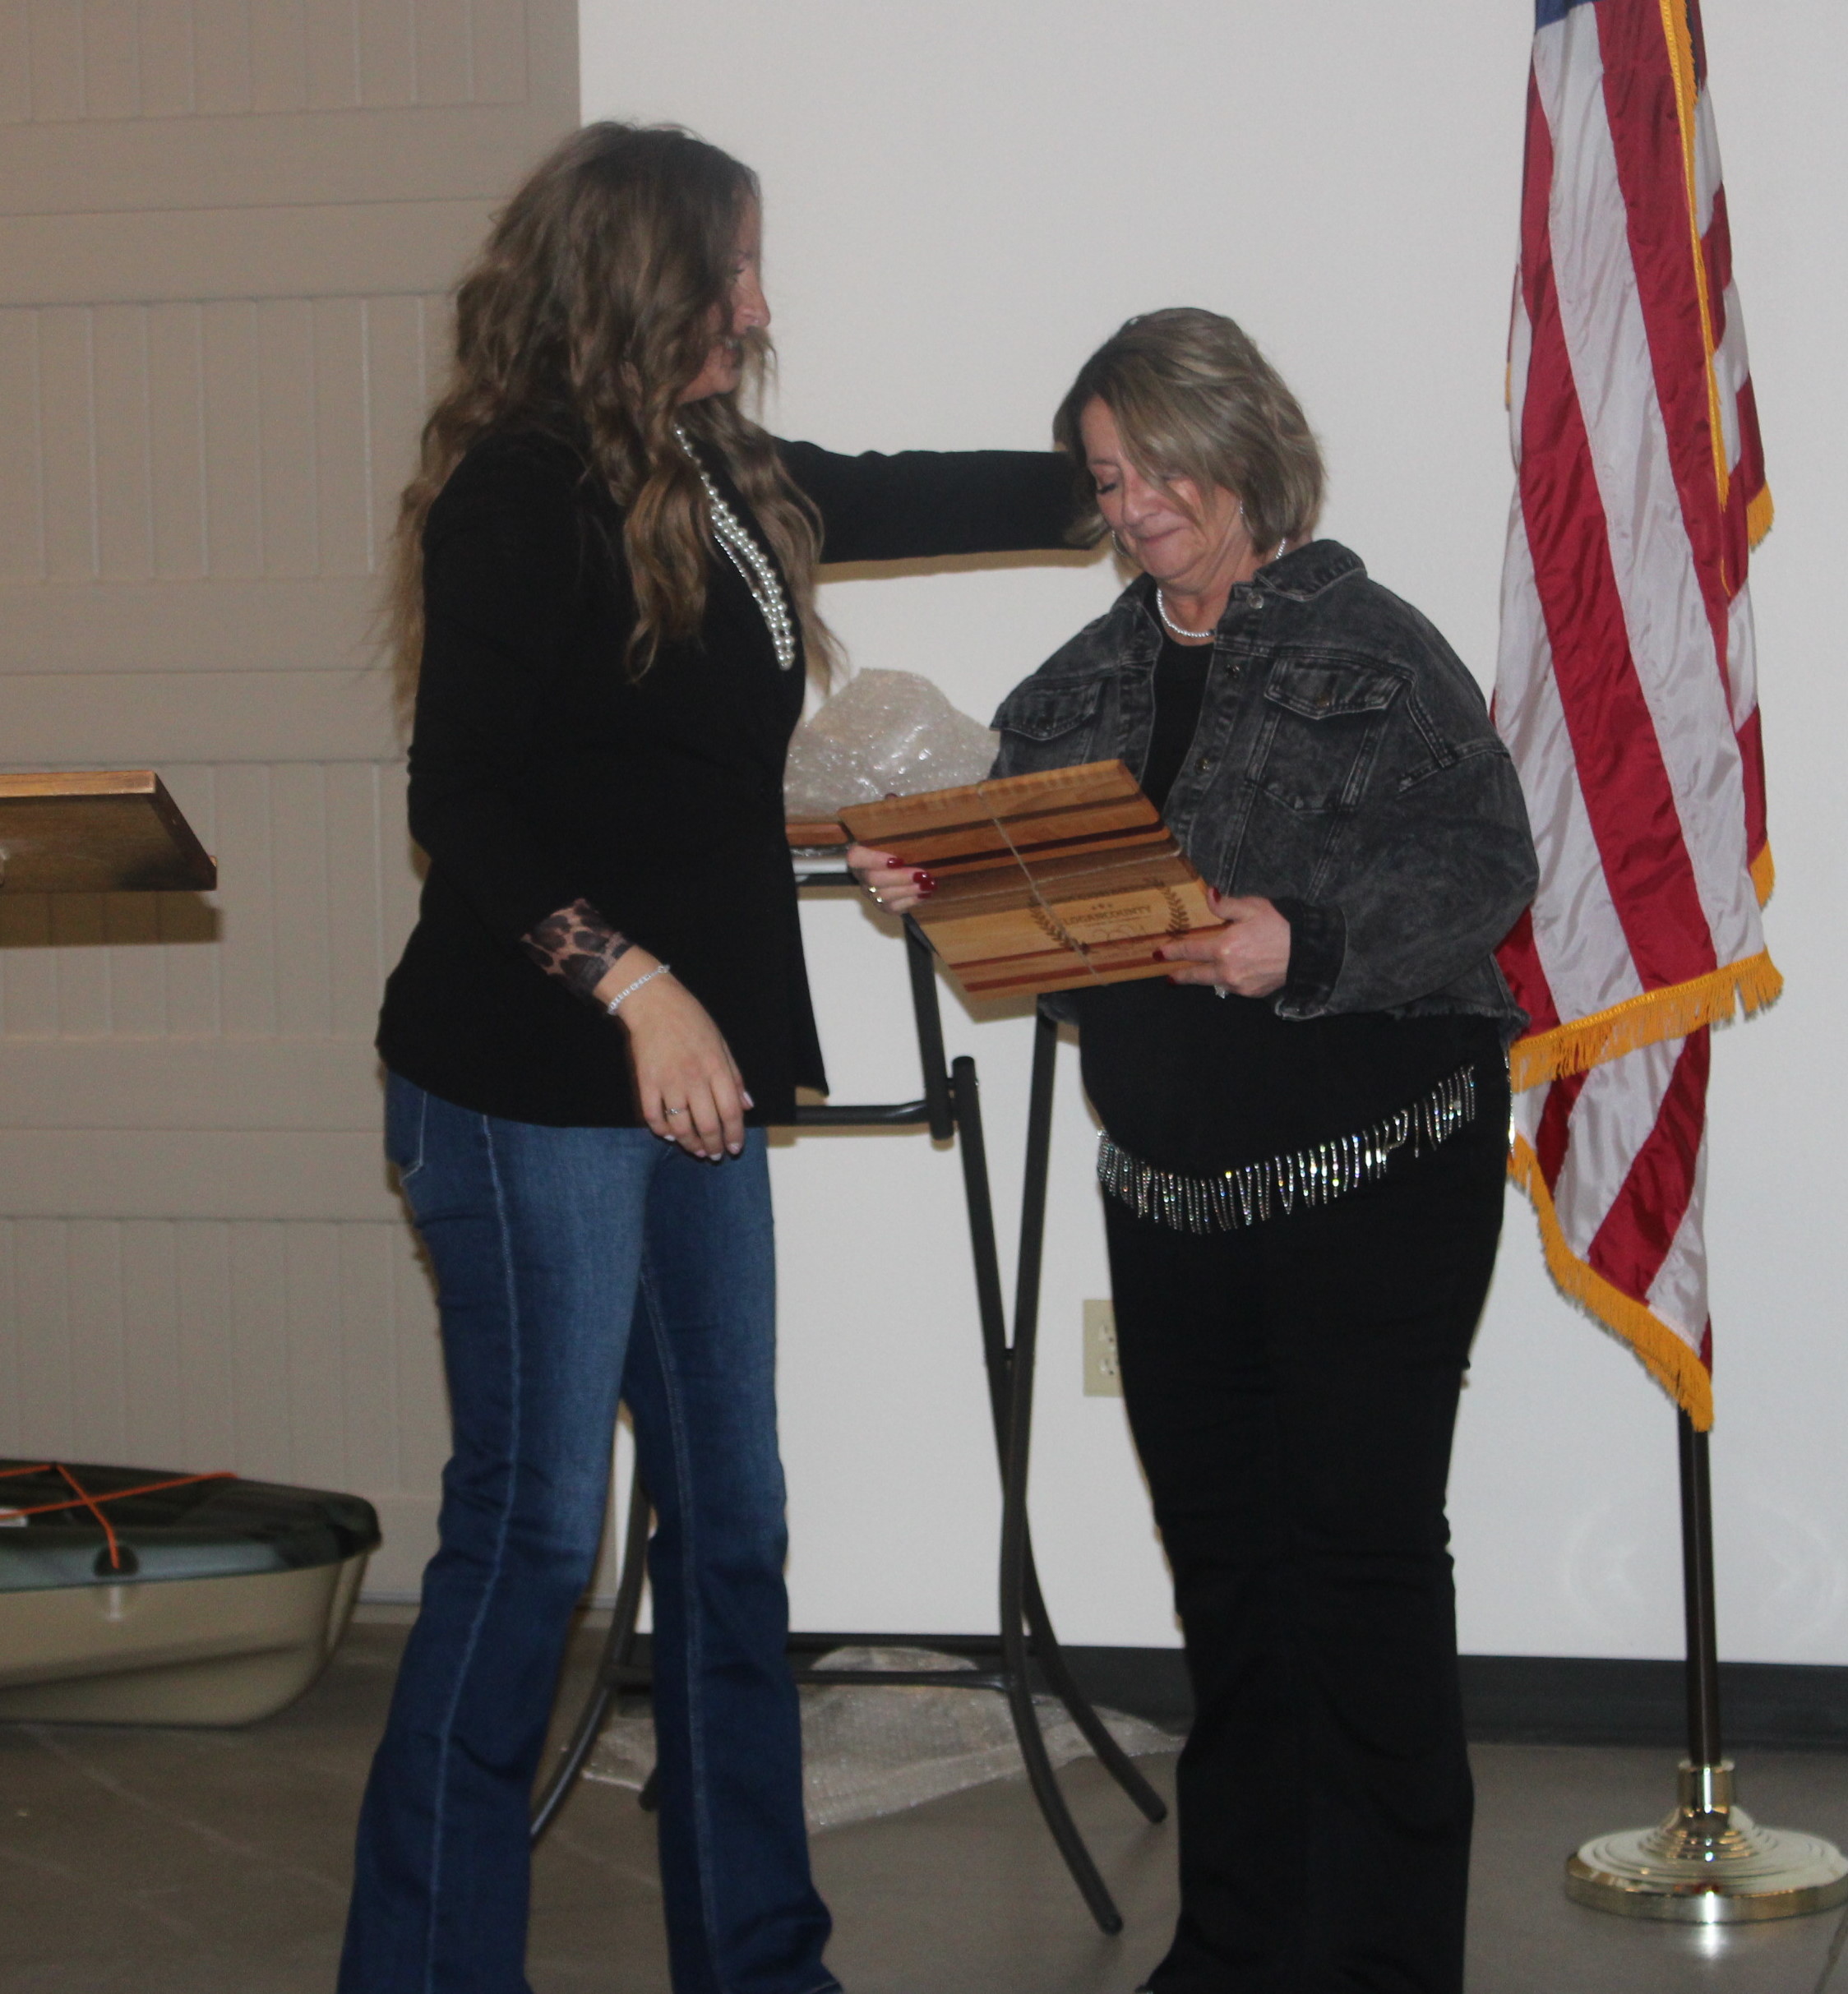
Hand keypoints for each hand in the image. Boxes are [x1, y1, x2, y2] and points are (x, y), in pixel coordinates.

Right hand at [601, 956, 750, 1158]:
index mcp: (716, 1068)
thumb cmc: (692, 1020)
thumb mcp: (721, 1044)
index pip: (731, 1111)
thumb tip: (747, 1105)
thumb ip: (734, 1076)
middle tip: (716, 1155)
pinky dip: (662, 1131)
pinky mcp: (646, 1083)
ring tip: (697, 1150)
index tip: (735, 1148)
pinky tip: (670, 1135)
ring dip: (690, 1144)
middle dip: (714, 1146)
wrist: (654, 1003)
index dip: (735, 1134)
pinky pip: (653, 1116)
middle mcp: (694, 1078)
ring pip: (681, 1126)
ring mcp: (668, 1082)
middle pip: (708, 1124)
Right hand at [845, 843, 936, 916]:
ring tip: (927, 884)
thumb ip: (900, 836)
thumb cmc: (898, 847)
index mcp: (860, 855)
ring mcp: (871, 893)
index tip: (899, 860)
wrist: (900, 867)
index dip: (875, 860)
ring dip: (908, 890)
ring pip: (884, 896)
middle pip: (873, 880)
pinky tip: (924, 894)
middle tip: (923, 874)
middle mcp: (862, 875)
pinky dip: (910, 901)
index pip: (856, 857)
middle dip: (901, 878)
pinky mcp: (882, 906)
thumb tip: (919, 831)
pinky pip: (893, 908)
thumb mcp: (896, 838)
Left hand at [1158, 891, 1290, 997]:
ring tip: (1194, 976)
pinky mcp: (1252, 993)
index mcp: (1224, 947)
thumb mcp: (1252, 908)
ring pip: (1213, 983)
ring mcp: (1239, 984)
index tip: (1159, 954)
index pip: (1190, 951)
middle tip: (1169, 976)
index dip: (1173, 952)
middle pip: (1196, 975)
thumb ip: (1225, 905)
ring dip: (1202, 979)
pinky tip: (1224, 976)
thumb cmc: (1281, 925)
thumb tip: (1208, 896)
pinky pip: (1231, 987)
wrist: (1308, 952)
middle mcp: (1227, 970)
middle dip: (1180, 975)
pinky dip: (1224, 981)